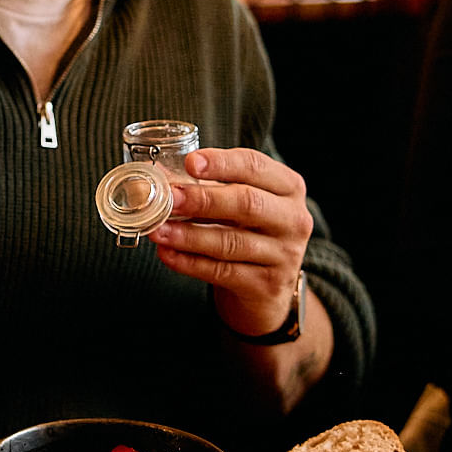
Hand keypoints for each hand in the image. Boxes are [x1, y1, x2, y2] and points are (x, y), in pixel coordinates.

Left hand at [151, 147, 311, 336]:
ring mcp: (284, 255)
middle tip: (169, 198)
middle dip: (203, 199)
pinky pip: (223, 271)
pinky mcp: (267, 285)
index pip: (255, 166)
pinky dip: (190, 263)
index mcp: (288, 187)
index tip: (190, 162)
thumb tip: (158, 173)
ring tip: (158, 230)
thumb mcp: (234, 203)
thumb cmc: (247, 232)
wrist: (267, 290)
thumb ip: (203, 185)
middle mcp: (293, 219)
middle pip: (247, 203)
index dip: (221, 163)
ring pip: (231, 242)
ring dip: (189, 235)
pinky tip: (167, 254)